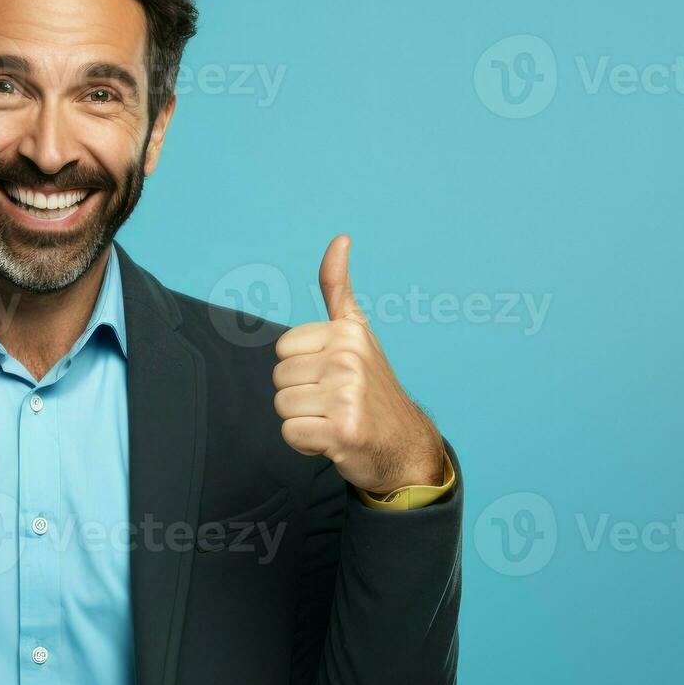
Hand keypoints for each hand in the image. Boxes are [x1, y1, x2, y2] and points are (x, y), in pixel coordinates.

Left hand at [272, 234, 444, 495]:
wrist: (404, 445)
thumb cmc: (371, 389)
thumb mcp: (357, 332)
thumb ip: (338, 288)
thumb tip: (340, 238)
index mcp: (348, 332)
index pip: (283, 349)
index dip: (301, 367)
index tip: (332, 375)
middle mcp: (349, 359)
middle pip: (279, 378)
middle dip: (301, 395)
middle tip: (334, 402)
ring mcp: (347, 395)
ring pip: (282, 405)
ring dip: (303, 419)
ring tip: (334, 418)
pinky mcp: (342, 430)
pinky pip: (291, 433)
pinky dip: (306, 443)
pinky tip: (333, 439)